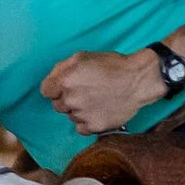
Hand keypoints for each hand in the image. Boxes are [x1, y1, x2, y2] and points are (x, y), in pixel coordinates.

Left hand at [41, 50, 166, 135]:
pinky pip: (81, 128)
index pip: (46, 91)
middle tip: (85, 91)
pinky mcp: (94, 127)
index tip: (65, 86)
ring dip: (78, 110)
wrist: (138, 81)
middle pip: (57, 105)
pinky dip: (87, 121)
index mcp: (65, 81)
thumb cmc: (111, 66)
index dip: (55, 88)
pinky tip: (98, 110)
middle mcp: (71, 100)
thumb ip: (61, 68)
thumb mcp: (82, 56)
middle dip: (67, 98)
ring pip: (70, 116)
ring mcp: (82, 115)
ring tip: (96, 99)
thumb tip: (51, 80)